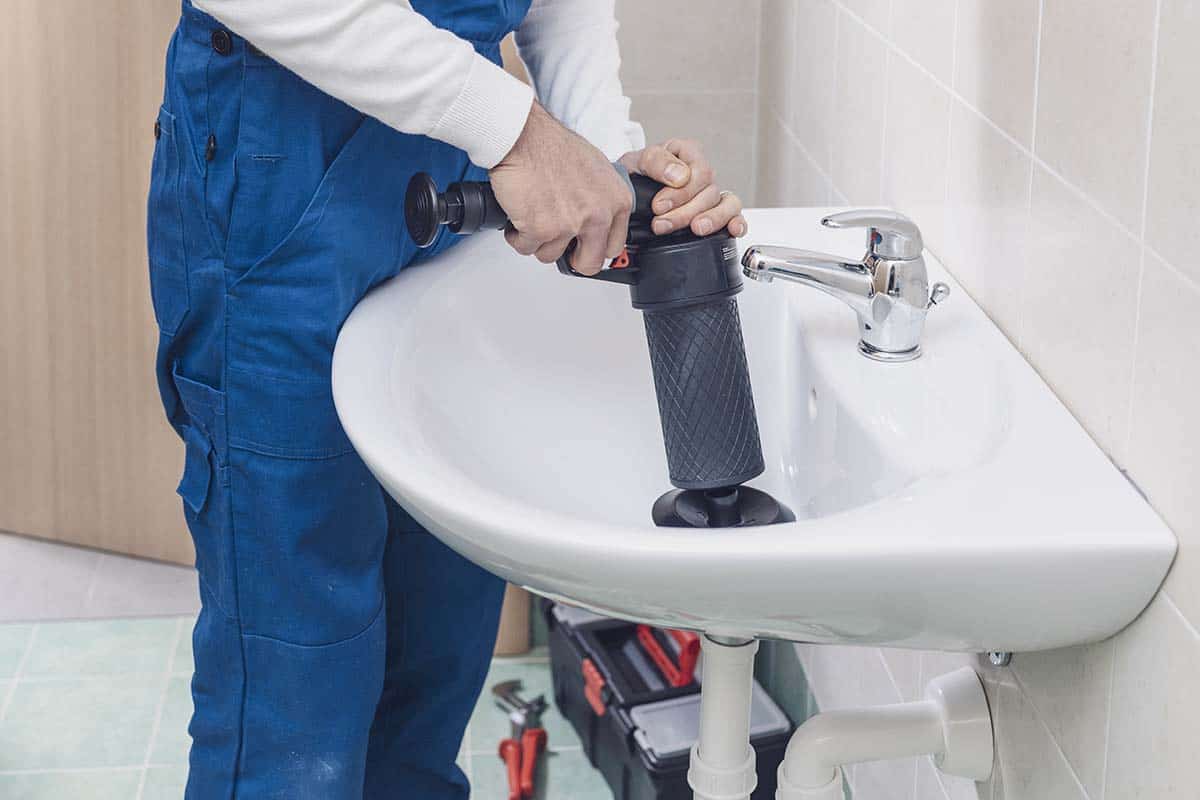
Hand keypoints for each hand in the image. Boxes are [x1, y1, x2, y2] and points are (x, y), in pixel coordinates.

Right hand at [489, 103, 631, 274]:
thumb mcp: (597, 170)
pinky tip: (519, 214)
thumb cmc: (554, 146)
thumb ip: (603, 201)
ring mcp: (569, 225)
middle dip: (571, 258)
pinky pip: (526, 248)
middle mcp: (597, 215)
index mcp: (617, 202)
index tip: (584, 246)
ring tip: (533, 214)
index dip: (595, 248)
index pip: (615, 247)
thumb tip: (602, 224)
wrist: (523, 137)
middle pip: (589, 264)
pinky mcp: (540, 230)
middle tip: (558, 243)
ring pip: (551, 256)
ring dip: (538, 241)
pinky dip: (517, 235)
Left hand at [618, 139, 746, 237]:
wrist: (625, 197)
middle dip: (685, 212)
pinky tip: (733, 230)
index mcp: (686, 154)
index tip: (658, 206)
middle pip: (709, 191)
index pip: (698, 170)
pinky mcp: (716, 213)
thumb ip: (655, 162)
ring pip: (727, 204)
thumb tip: (679, 176)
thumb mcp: (635, 162)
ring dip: (713, 219)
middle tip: (661, 224)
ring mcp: (710, 194)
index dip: (680, 192)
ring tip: (696, 229)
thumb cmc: (632, 177)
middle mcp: (702, 173)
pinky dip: (737, 223)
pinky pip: (735, 216)